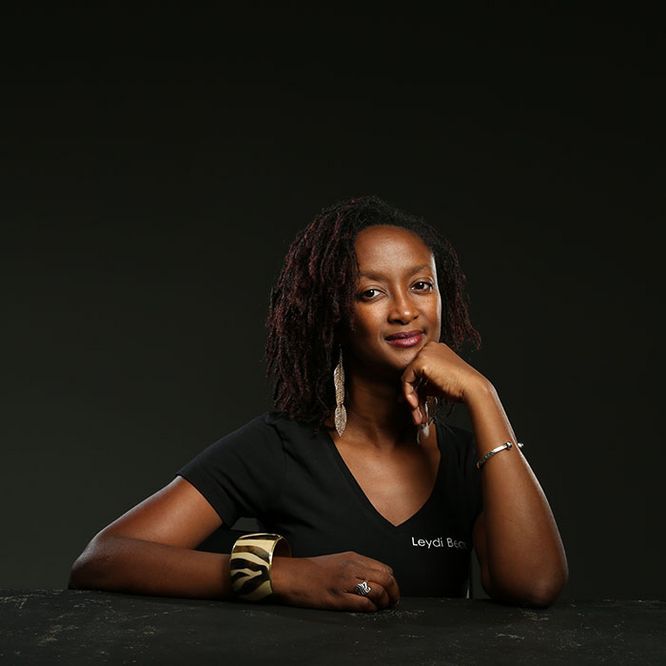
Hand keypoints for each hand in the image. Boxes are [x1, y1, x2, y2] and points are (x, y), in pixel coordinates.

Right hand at [271, 551, 399, 611]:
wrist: (292, 575)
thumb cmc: (314, 570)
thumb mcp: (339, 560)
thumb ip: (357, 566)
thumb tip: (376, 578)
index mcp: (353, 558)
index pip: (384, 569)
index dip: (392, 582)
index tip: (391, 591)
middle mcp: (352, 568)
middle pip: (386, 579)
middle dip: (393, 593)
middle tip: (391, 602)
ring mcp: (345, 582)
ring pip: (378, 591)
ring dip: (383, 602)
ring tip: (380, 607)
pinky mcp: (337, 597)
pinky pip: (363, 603)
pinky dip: (370, 608)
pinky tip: (368, 609)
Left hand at [401, 341, 488, 424]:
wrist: (473, 388)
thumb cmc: (461, 387)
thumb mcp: (439, 383)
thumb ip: (425, 384)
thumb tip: (411, 393)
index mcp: (436, 349)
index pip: (419, 369)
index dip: (417, 388)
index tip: (418, 404)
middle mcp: (429, 347)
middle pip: (413, 373)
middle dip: (414, 395)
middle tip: (417, 412)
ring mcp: (425, 352)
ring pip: (408, 377)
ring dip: (411, 398)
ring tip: (418, 414)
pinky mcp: (420, 361)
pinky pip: (406, 379)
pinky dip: (408, 394)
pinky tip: (415, 405)